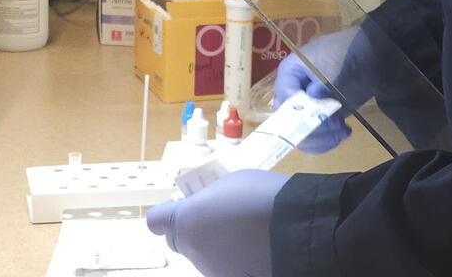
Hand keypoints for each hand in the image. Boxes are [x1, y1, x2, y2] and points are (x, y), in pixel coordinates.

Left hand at [147, 170, 288, 276]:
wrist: (295, 227)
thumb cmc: (261, 197)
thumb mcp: (228, 183)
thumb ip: (208, 197)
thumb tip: (207, 205)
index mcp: (186, 221)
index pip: (156, 222)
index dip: (165, 213)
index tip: (179, 206)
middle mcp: (193, 250)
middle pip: (180, 240)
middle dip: (191, 229)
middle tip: (215, 216)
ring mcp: (213, 270)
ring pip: (205, 255)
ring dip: (216, 244)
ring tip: (244, 231)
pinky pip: (226, 266)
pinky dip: (235, 258)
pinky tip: (254, 246)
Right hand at [273, 27, 372, 153]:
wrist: (369, 57)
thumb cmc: (347, 56)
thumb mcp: (334, 68)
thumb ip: (322, 84)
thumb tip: (312, 96)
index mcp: (289, 74)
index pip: (285, 102)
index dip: (300, 114)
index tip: (322, 117)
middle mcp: (291, 93)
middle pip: (290, 123)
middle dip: (313, 129)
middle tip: (335, 125)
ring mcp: (304, 108)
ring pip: (301, 135)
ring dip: (323, 138)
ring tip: (343, 129)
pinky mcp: (318, 119)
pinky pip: (314, 139)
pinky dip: (327, 141)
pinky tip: (343, 132)